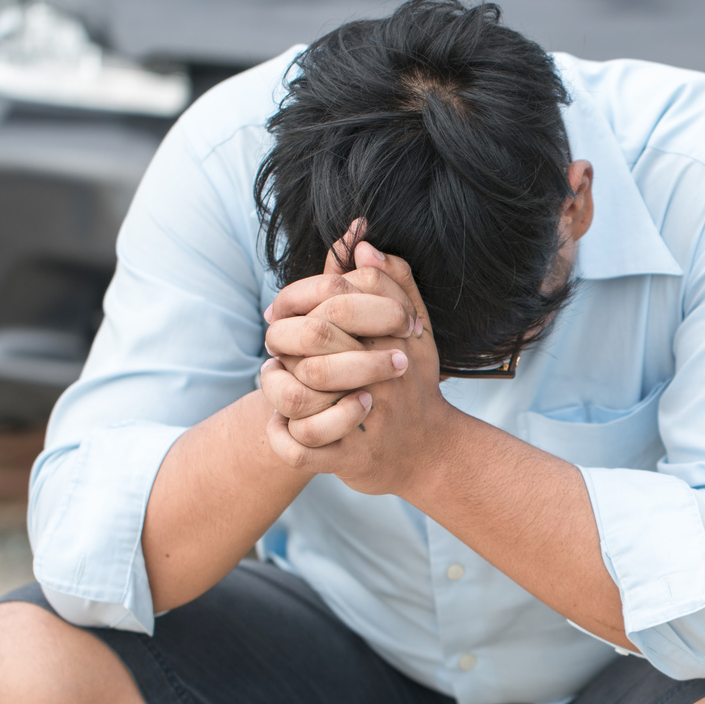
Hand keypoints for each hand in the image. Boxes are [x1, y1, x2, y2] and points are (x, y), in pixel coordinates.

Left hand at [262, 238, 457, 495]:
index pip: (341, 297)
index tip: (280, 309)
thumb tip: (362, 244)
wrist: (431, 454)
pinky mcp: (351, 459)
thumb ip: (394, 284)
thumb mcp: (416, 332)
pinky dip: (281, 436)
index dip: (299, 296)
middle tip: (273, 343)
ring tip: (274, 379)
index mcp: (394, 339)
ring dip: (275, 387)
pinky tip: (280, 422)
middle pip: (317, 341)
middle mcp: (382, 378)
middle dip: (282, 338)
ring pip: (301, 398)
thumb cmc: (414, 385)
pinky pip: (302, 448)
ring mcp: (366, 421)